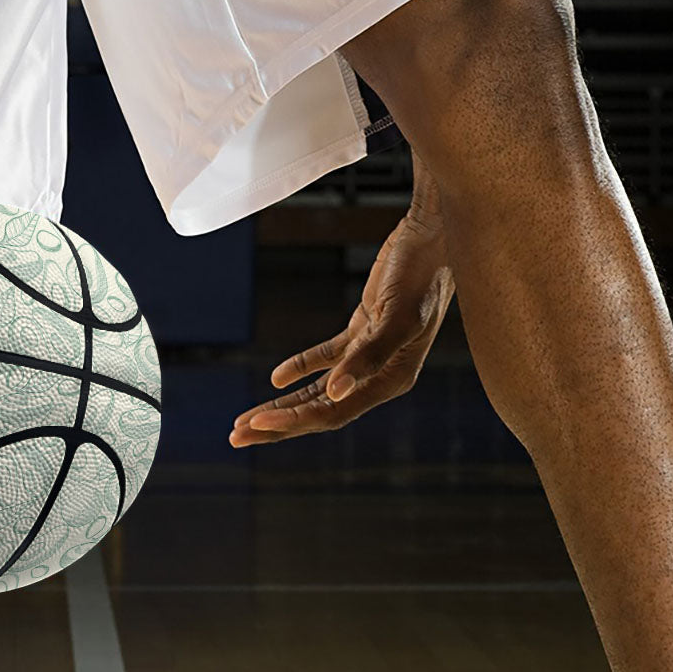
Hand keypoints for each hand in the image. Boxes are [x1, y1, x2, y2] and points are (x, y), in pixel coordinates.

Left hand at [230, 192, 452, 446]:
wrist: (436, 234)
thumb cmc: (423, 273)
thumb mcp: (398, 316)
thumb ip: (368, 357)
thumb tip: (333, 392)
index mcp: (392, 379)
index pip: (333, 412)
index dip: (293, 421)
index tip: (257, 425)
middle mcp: (381, 374)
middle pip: (320, 410)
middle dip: (278, 424)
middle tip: (236, 436)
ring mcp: (370, 354)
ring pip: (318, 390)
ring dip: (283, 404)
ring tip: (245, 419)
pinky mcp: (363, 330)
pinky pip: (326, 358)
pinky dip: (301, 368)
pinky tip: (276, 378)